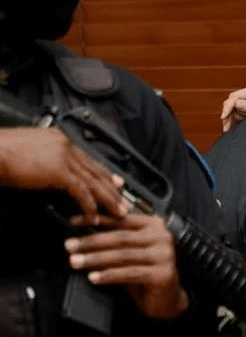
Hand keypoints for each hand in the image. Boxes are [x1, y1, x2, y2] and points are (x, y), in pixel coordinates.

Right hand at [0, 127, 126, 222]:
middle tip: (124, 201)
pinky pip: (81, 191)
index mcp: (60, 139)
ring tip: (118, 213)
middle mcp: (66, 145)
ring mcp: (64, 156)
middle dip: (112, 188)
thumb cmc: (0, 154)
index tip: (116, 183)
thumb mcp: (27, 154)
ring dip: (108, 199)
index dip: (104, 173)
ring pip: (94, 181)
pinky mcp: (59, 170)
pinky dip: (89, 206)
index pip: (88, 159)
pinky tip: (93, 217)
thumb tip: (52, 176)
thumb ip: (45, 162)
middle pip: (96, 170)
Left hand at [65, 214, 188, 319]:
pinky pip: (129, 273)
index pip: (122, 220)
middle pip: (120, 237)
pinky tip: (93, 277)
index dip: (96, 220)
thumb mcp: (130, 252)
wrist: (167, 299)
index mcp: (155, 225)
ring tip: (76, 261)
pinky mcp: (162, 273)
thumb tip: (84, 235)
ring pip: (122, 255)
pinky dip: (108, 275)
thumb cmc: (147, 274)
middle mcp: (162, 237)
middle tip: (70, 245)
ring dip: (95, 258)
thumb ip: (115, 242)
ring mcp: (164, 255)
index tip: (74, 222)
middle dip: (91, 241)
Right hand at [220, 85, 245, 132]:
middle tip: (226, 127)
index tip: (223, 117)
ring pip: (230, 107)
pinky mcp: (243, 106)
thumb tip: (235, 104)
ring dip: (228, 118)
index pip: (234, 98)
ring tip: (228, 128)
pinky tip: (230, 126)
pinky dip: (231, 119)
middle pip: (230, 102)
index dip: (227, 108)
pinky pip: (233, 112)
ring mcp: (245, 99)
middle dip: (227, 114)